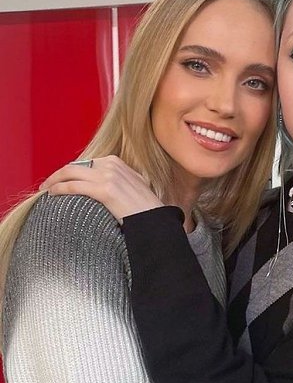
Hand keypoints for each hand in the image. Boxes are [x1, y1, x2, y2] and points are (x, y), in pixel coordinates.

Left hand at [40, 155, 163, 223]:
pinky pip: (74, 186)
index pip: (85, 163)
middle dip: (58, 174)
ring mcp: (109, 176)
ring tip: (47, 189)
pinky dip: (59, 188)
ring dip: (54, 180)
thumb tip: (102, 185)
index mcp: (117, 162)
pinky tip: (52, 193)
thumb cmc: (144, 209)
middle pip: (75, 166)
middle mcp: (112, 165)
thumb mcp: (133, 186)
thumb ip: (118, 180)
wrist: (154, 220)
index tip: (62, 180)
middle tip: (49, 184)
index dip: (70, 171)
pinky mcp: (105, 190)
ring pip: (71, 173)